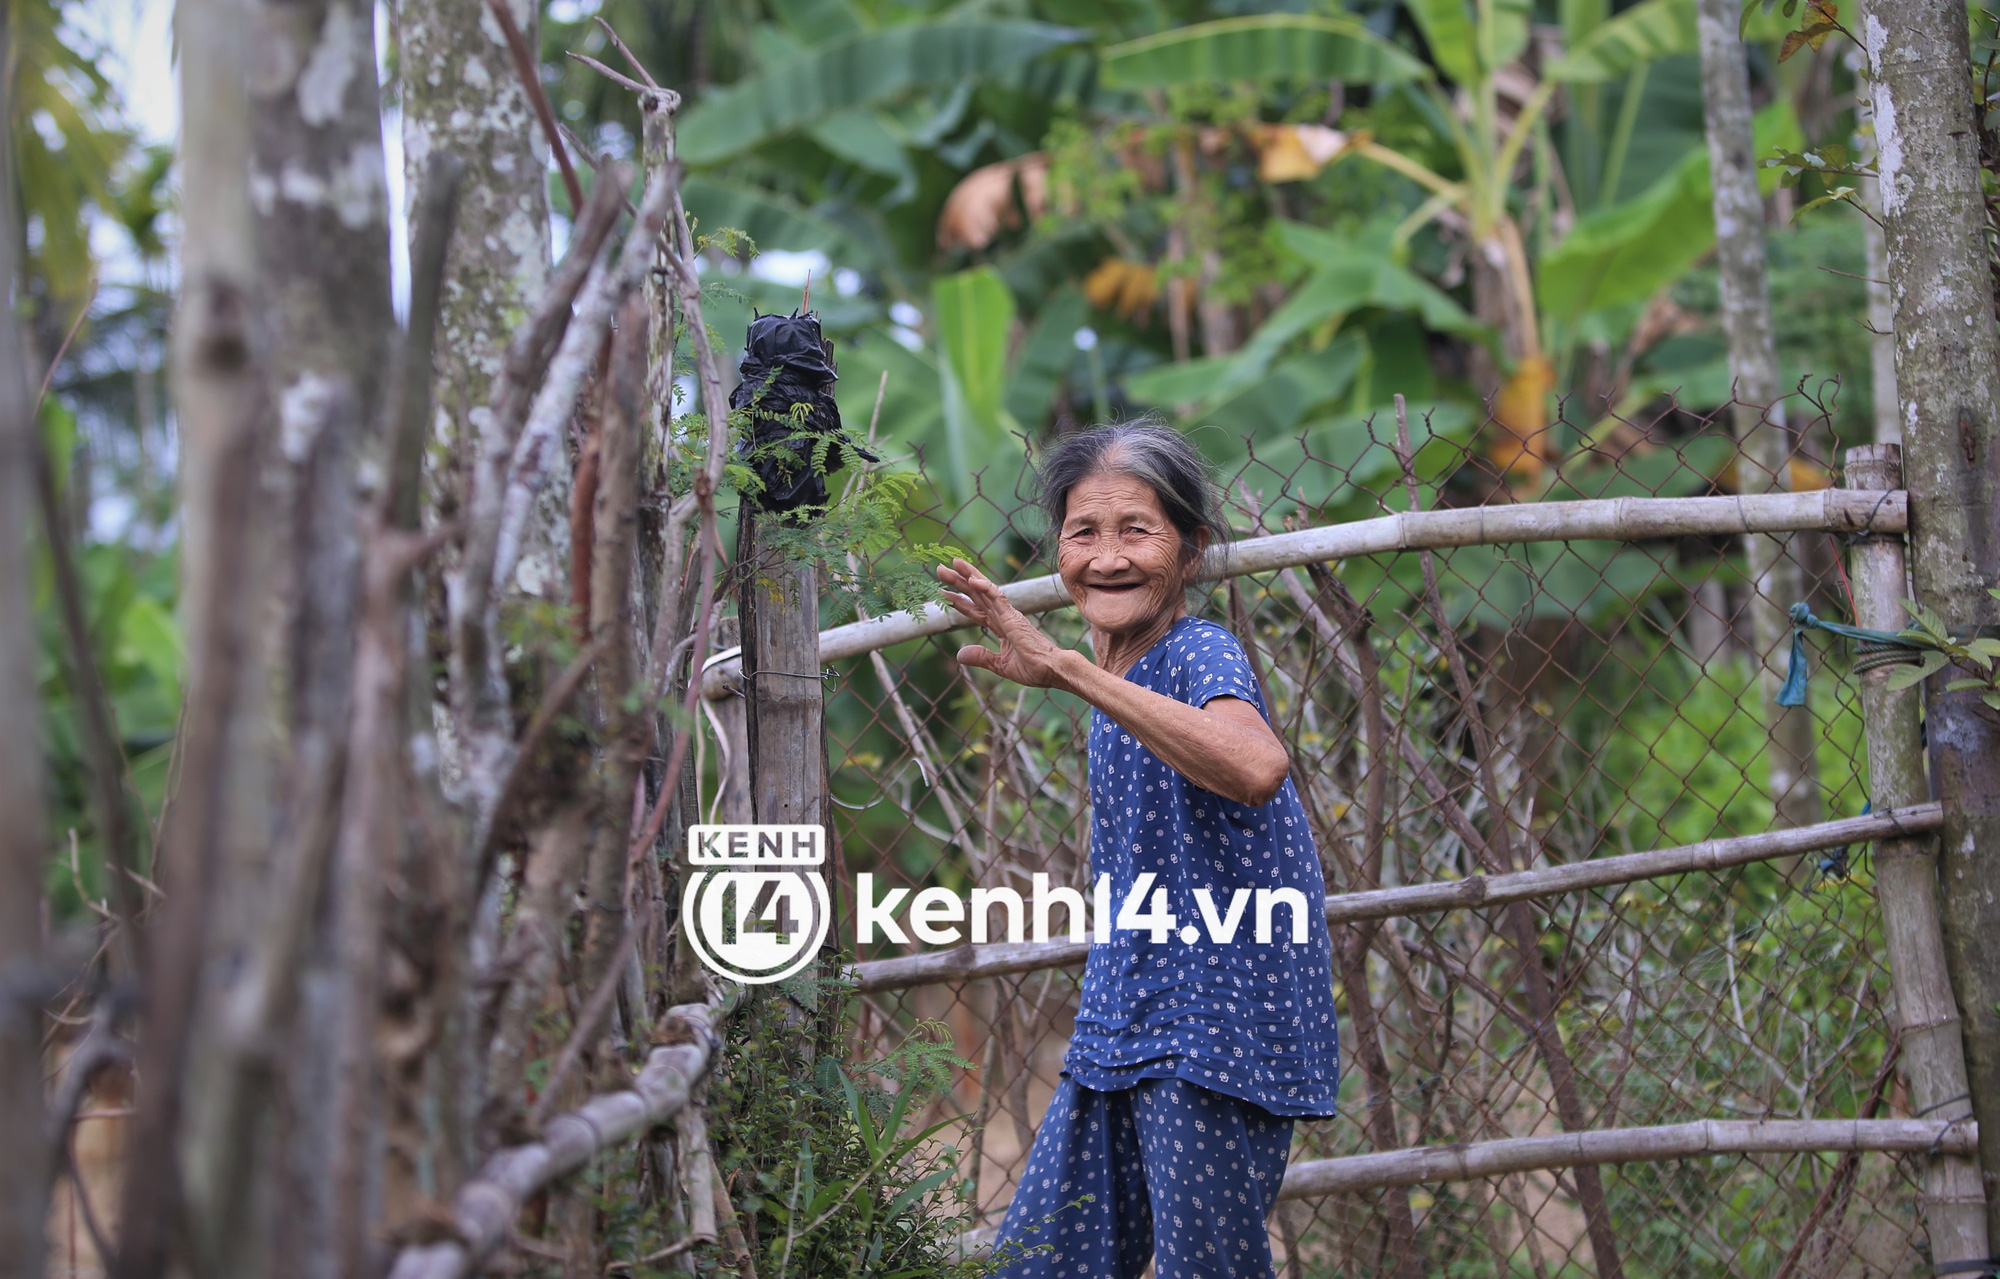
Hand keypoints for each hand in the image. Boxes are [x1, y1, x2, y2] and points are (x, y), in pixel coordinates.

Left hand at [936, 557, 1073, 689]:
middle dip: (959, 582)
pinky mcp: (1014, 617)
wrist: (1053, 670)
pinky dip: (986, 588)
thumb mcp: (1001, 665)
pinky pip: (998, 599)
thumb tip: (960, 655)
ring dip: (969, 576)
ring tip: (954, 563)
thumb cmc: (1035, 668)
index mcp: (1002, 627)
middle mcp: (1004, 616)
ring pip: (986, 591)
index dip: (961, 601)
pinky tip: (973, 580)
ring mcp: (1009, 614)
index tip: (944, 593)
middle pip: (978, 595)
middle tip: (941, 569)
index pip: (977, 610)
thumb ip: (981, 657)